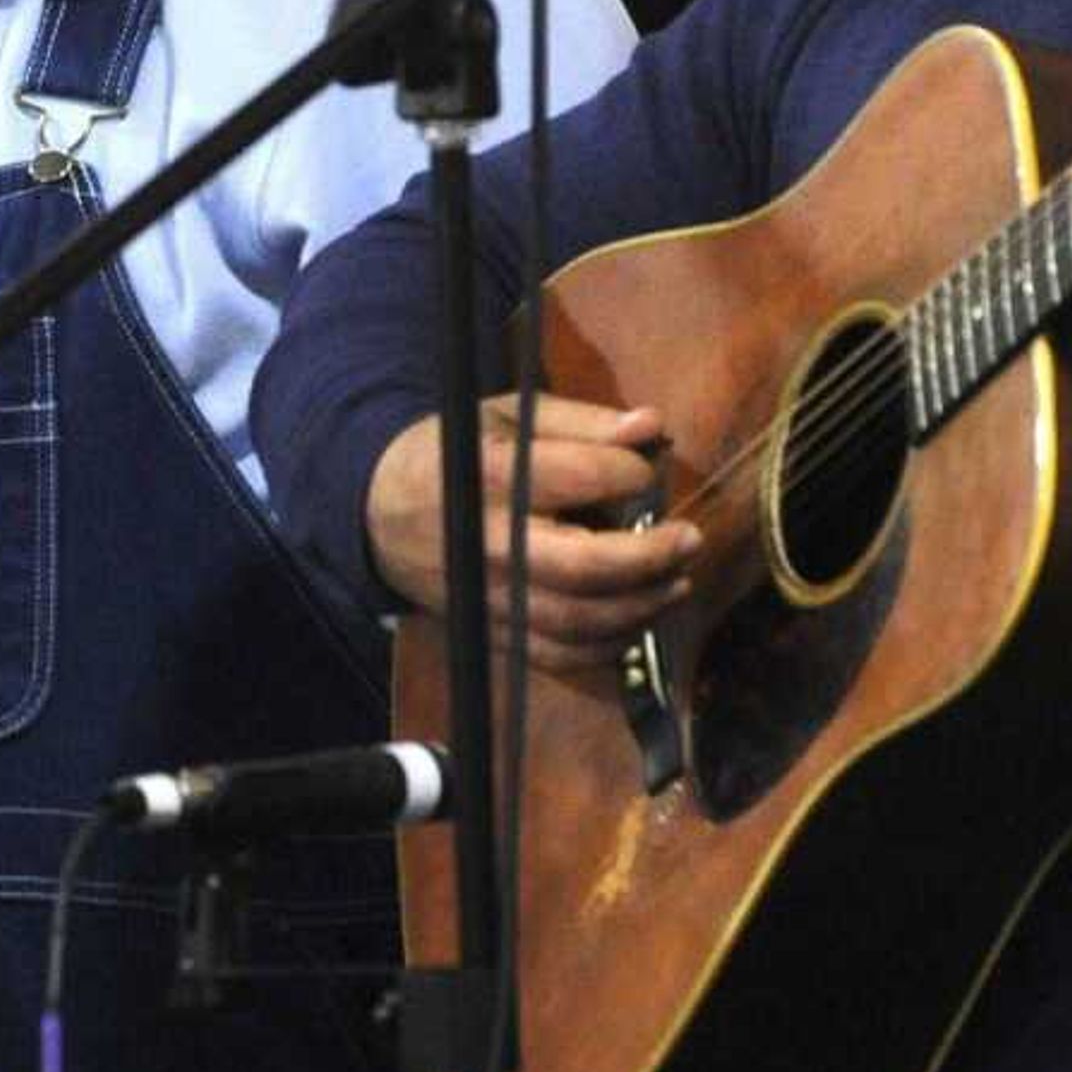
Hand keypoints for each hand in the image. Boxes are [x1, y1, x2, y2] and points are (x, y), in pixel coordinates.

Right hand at [362, 396, 696, 671]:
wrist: (381, 509)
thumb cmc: (461, 453)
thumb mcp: (510, 417)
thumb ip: (583, 422)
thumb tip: (653, 428)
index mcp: (492, 476)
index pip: (578, 478)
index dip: (628, 473)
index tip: (645, 468)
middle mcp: (490, 543)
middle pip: (581, 568)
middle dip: (649, 558)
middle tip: (690, 539)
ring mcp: (490, 596)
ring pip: (576, 622)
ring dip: (641, 607)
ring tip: (677, 582)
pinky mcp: (492, 630)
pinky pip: (559, 655)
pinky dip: (608, 645)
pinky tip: (637, 617)